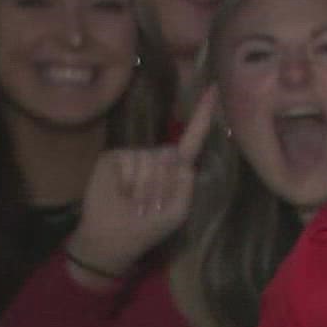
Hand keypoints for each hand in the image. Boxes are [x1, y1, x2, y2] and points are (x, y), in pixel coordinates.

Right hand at [64, 88, 215, 282]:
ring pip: (149, 160)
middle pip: (169, 156)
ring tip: (135, 203)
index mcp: (177, 168)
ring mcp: (134, 154)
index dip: (204, 115)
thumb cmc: (148, 226)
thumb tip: (178, 158)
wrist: (112, 239)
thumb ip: (184, 185)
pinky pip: (128, 162)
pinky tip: (121, 194)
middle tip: (149, 205)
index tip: (214, 87)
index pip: (193, 139)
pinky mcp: (113, 157)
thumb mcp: (176, 211)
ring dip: (144, 187)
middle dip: (161, 184)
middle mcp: (157, 156)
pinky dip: (128, 182)